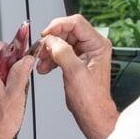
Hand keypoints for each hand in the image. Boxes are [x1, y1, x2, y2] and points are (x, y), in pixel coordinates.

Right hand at [35, 14, 117, 138]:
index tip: (46, 34)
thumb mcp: (74, 72)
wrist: (93, 115)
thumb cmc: (91, 99)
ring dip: (49, 50)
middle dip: (51, 40)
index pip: (76, 23)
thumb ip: (62, 52)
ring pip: (62, 42)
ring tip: (42, 61)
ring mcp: (86, 54)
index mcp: (98, 45)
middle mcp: (93, 46)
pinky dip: (51, 58)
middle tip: (41, 49)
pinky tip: (45, 67)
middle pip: (67, 31)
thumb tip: (50, 40)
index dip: (58, 26)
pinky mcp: (78, 62)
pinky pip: (61, 52)